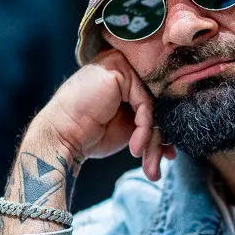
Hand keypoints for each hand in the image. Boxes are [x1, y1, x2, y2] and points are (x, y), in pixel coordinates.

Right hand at [27, 49, 174, 182]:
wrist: (62, 138)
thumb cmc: (89, 135)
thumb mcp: (128, 130)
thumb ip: (150, 128)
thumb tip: (172, 148)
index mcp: (124, 79)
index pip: (155, 101)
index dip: (161, 130)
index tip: (165, 156)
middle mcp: (123, 68)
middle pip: (155, 103)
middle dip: (157, 140)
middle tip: (155, 169)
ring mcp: (120, 65)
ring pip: (153, 105)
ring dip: (152, 140)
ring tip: (147, 164)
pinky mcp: (118, 69)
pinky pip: (145, 102)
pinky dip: (144, 128)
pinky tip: (135, 147)